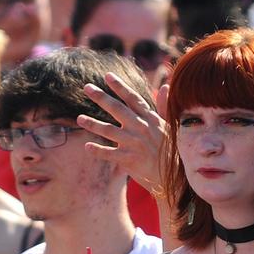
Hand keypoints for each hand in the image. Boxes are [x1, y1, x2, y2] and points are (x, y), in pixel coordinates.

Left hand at [79, 72, 171, 198]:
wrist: (174, 177)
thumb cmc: (170, 150)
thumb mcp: (170, 126)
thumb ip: (164, 106)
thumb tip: (165, 86)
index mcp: (149, 118)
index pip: (132, 98)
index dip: (120, 86)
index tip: (107, 76)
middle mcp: (140, 128)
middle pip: (117, 109)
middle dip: (101, 97)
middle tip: (86, 87)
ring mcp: (134, 144)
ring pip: (109, 131)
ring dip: (93, 124)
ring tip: (79, 118)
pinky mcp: (129, 159)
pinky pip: (109, 154)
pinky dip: (98, 151)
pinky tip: (87, 146)